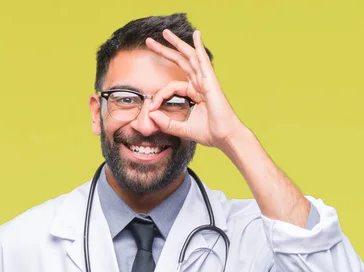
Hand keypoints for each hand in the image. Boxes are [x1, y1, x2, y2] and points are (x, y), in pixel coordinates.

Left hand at [145, 30, 245, 148]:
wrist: (225, 137)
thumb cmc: (209, 133)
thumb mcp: (181, 128)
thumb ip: (166, 123)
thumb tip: (151, 115)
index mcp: (194, 93)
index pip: (171, 87)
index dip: (159, 96)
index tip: (152, 108)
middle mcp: (200, 84)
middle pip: (180, 62)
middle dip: (165, 51)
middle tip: (149, 41)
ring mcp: (206, 81)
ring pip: (189, 57)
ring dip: (177, 43)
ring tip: (165, 33)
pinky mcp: (211, 82)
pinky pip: (203, 61)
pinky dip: (199, 47)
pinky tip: (196, 35)